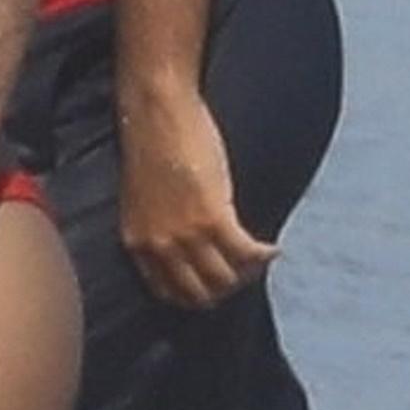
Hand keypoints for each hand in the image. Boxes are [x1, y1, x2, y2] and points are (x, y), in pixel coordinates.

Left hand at [118, 84, 275, 307]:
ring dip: (247, 273)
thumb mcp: (142, 199)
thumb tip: (183, 243)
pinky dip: (264, 255)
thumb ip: (156, 226)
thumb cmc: (149, 147)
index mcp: (138, 243)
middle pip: (200, 293)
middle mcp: (160, 247)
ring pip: (225, 278)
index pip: (167, 291)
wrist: (155, 114)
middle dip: (224, 289)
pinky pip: (246, 253)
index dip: (194, 294)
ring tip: (258, 260)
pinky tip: (272, 249)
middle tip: (243, 275)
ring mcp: (186, 236)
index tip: (213, 286)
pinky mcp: (213, 218)